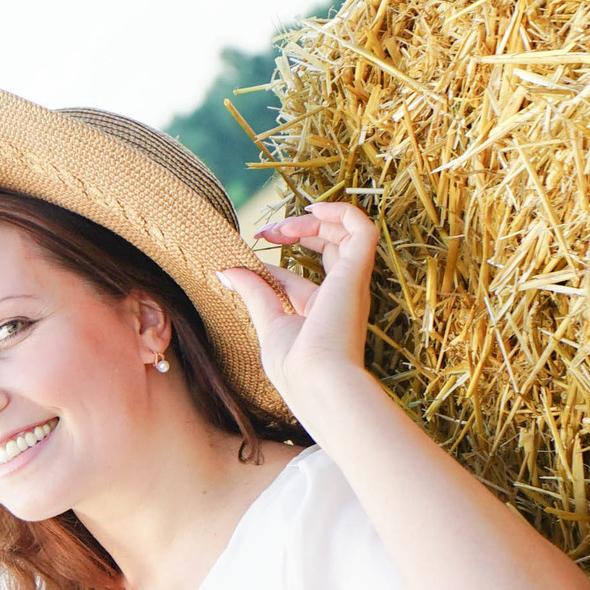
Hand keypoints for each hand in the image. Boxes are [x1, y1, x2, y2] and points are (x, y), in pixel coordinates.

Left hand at [213, 200, 381, 418]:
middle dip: (299, 229)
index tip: (253, 248)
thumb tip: (226, 272)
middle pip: (330, 248)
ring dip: (316, 219)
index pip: (301, 276)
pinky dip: (344, 211)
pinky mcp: (356, 273)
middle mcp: (342, 295)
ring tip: (285, 223)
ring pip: (348, 234)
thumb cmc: (295, 367)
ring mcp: (351, 283)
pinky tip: (315, 206)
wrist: (318, 383)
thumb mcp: (268, 323)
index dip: (277, 259)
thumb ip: (253, 293)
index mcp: (322, 312)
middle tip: (267, 231)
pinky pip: (363, 230)